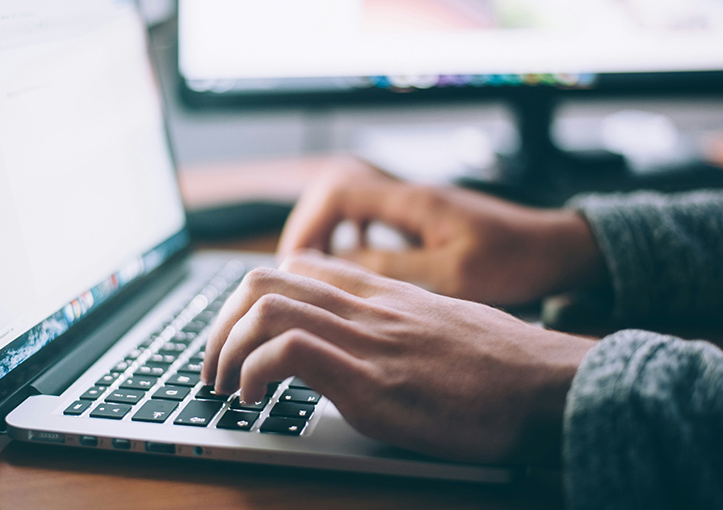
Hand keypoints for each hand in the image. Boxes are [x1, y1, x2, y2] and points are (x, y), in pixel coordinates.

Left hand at [203, 251, 595, 463]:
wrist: (552, 385)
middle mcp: (367, 306)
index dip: (253, 297)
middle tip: (215, 364)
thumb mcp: (443, 326)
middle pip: (265, 280)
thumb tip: (369, 342)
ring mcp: (368, 340)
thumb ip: (397, 322)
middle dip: (221, 323)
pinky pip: (288, 352)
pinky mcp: (372, 381)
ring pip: (265, 307)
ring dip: (225, 348)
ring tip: (224, 385)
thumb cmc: (505, 364)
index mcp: (383, 293)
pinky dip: (254, 372)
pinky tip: (254, 400)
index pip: (298, 266)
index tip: (242, 334)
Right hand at [278, 162, 606, 305]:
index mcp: (412, 202)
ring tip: (316, 273)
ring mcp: (416, 207)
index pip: (338, 192)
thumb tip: (336, 267)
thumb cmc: (515, 260)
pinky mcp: (423, 221)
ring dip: (328, 236)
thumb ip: (392, 268)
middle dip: (309, 230)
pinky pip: (372, 221)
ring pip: (351, 208)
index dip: (307, 224)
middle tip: (297, 271)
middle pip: (335, 195)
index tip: (295, 263)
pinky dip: (353, 241)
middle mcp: (409, 196)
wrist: (556, 249)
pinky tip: (355, 268)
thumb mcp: (452, 274)